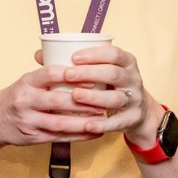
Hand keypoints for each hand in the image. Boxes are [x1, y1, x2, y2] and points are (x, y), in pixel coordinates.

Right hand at [0, 56, 106, 149]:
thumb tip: (82, 63)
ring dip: (83, 122)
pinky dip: (79, 136)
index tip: (91, 76)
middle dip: (82, 102)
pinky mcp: (32, 138)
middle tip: (104, 100)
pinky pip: (59, 137)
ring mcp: (28, 121)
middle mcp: (25, 101)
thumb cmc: (17, 97)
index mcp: (26, 82)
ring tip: (102, 118)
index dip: (70, 75)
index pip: (48, 74)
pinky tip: (95, 132)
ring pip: (59, 123)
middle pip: (56, 101)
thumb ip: (48, 75)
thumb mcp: (27, 81)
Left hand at [45, 43, 159, 145]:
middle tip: (68, 75)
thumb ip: (75, 63)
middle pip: (114, 73)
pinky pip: (118, 122)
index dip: (95, 54)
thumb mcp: (101, 71)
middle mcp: (133, 78)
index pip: (114, 53)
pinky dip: (103, 124)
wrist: (137, 111)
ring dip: (94, 97)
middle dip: (90, 73)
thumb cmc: (110, 86)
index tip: (74, 57)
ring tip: (75, 96)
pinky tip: (87, 124)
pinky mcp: (133, 118)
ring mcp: (135, 99)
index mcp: (126, 62)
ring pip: (116, 97)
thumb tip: (40, 55)